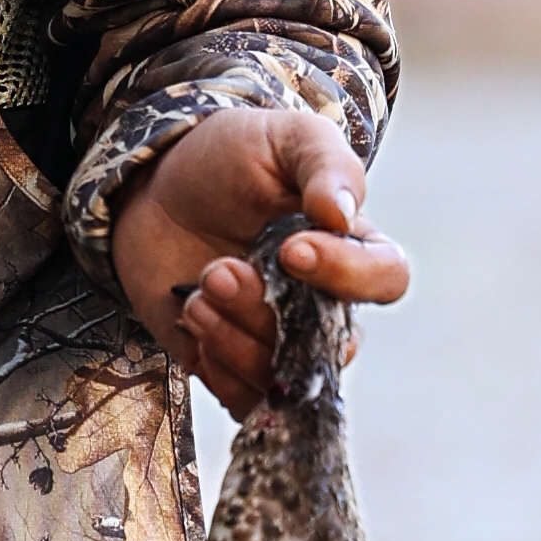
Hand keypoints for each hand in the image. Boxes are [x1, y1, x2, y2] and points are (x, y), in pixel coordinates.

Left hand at [111, 102, 407, 419]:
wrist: (155, 187)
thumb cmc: (230, 157)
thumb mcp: (283, 139)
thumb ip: (324, 165)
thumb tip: (342, 213)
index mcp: (352, 247)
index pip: (385, 279)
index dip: (347, 275)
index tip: (291, 249)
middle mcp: (324, 302)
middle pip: (329, 343)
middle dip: (266, 313)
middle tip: (219, 272)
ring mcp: (280, 339)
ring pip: (284, 377)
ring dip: (234, 342)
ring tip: (196, 297)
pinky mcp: (234, 362)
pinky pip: (246, 400)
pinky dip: (218, 374)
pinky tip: (191, 326)